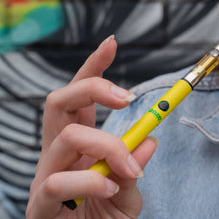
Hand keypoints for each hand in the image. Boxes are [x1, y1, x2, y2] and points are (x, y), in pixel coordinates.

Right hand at [26, 36, 157, 217]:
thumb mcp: (128, 193)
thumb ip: (134, 167)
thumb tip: (151, 139)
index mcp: (78, 147)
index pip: (79, 99)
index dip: (92, 69)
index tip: (112, 44)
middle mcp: (58, 155)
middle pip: (58, 102)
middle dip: (93, 88)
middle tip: (128, 98)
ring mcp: (46, 176)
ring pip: (67, 136)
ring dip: (108, 146)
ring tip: (129, 169)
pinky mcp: (39, 203)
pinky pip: (57, 180)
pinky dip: (91, 180)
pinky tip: (109, 188)